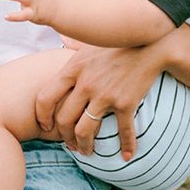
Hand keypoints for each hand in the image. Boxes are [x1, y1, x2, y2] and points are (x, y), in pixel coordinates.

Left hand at [35, 44, 166, 160]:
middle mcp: (85, 83)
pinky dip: (126, 147)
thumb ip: (72, 42)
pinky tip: (126, 155)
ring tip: (87, 151)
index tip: (46, 125)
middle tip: (70, 144)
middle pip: (64, 120)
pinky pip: (122, 132)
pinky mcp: (125, 103)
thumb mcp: (89, 41)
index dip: (42, 116)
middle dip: (64, 137)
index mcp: (73, 69)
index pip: (45, 97)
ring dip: (84, 146)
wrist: (148, 43)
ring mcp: (104, 94)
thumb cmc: (116, 42)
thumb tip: (62, 35)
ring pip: (84, 131)